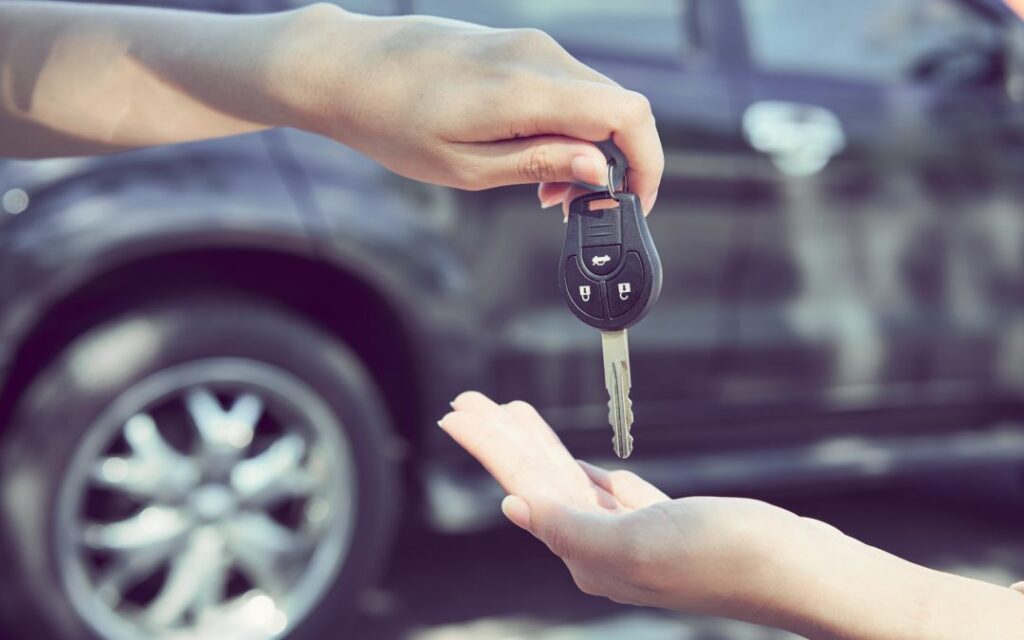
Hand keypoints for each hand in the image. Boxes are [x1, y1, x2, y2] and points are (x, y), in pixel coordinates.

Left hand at [281, 6, 662, 213]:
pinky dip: (566, 124)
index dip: (646, 163)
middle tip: (571, 205)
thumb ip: (539, 163)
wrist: (344, 68)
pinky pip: (566, 85)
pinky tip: (530, 151)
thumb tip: (600, 169)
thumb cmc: (391, 122)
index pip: (625, 115)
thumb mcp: (464, 166)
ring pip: (594, 96)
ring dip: (588, 146)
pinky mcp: (516, 44)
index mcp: (524, 89)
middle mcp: (536, 55)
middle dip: (614, 162)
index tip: (633, 201)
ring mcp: (527, 44)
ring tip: (544, 187)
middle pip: (618, 106)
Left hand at [438, 392, 814, 619]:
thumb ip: (569, 524)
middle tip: (471, 402)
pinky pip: (614, 493)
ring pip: (574, 481)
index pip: (523, 487)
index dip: (489, 447)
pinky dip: (592, 475)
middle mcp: (606, 548)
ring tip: (513, 414)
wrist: (795, 569)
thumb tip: (516, 508)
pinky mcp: (670, 524)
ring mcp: (638, 536)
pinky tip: (579, 467)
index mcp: (589, 554)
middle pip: (540, 480)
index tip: (458, 414)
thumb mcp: (631, 544)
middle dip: (505, 439)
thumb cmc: (718, 558)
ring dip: (543, 446)